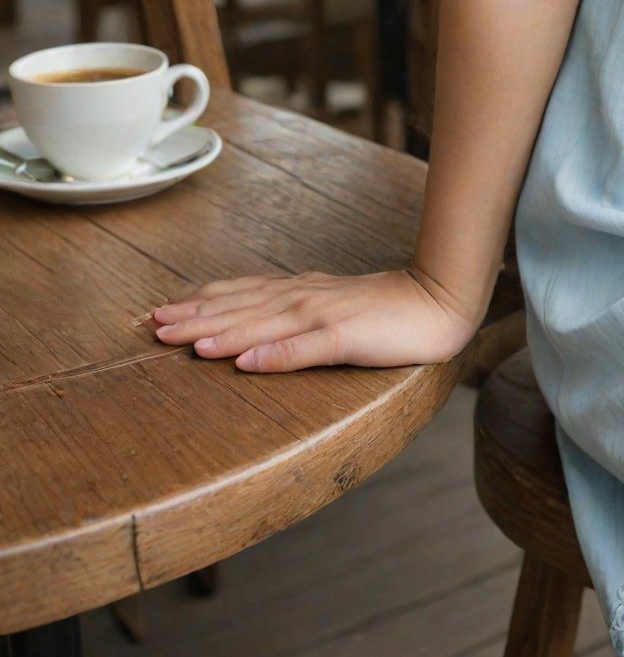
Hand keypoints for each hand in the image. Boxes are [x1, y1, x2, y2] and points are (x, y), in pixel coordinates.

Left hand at [150, 265, 477, 373]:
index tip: (160, 312)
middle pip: (241, 308)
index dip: (199, 303)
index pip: (240, 295)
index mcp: (300, 292)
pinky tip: (246, 363)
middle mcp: (305, 299)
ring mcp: (325, 316)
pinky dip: (274, 355)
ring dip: (222, 333)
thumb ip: (293, 318)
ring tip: (185, 343)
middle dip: (194, 318)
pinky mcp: (348, 337)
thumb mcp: (330, 310)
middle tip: (153, 326)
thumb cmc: (385, 310)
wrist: (437, 301)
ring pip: (263, 325)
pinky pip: (306, 349)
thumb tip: (251, 334)